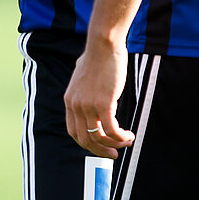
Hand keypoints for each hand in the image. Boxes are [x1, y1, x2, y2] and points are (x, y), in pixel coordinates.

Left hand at [64, 33, 134, 154]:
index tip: (99, 146)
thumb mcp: (83, 74)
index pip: (74, 132)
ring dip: (115, 144)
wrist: (103, 44)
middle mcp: (76, 106)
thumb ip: (84, 87)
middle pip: (85, 139)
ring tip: (127, 142)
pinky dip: (121, 137)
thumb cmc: (98, 56)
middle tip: (113, 155)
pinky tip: (129, 135)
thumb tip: (92, 92)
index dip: (86, 143)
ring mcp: (88, 106)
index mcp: (69, 100)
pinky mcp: (103, 104)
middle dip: (100, 150)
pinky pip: (112, 130)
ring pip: (100, 137)